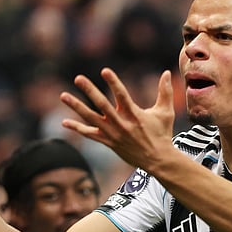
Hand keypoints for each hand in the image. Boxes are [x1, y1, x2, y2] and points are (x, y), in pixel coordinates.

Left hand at [60, 68, 176, 172]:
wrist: (158, 160)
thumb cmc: (162, 134)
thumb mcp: (165, 112)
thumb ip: (165, 91)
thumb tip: (168, 72)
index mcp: (134, 114)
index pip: (121, 94)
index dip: (113, 82)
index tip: (104, 71)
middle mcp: (121, 123)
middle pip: (102, 104)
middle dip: (89, 90)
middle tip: (78, 78)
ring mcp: (113, 133)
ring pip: (91, 118)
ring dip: (76, 106)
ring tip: (63, 95)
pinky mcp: (108, 142)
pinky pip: (90, 135)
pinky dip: (77, 128)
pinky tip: (64, 122)